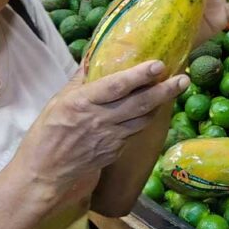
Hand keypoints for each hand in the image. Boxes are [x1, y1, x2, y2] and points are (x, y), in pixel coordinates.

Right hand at [11, 60, 188, 205]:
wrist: (45, 172)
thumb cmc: (47, 133)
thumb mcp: (58, 100)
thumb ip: (80, 80)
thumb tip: (95, 56)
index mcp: (82, 103)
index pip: (117, 86)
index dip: (140, 75)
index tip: (159, 64)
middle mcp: (100, 120)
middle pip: (140, 103)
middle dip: (165, 90)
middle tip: (184, 78)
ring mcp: (110, 138)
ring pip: (143, 119)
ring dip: (161, 105)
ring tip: (175, 89)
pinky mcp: (115, 151)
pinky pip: (135, 132)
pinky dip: (146, 119)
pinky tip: (154, 109)